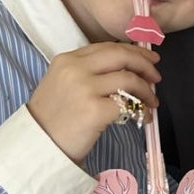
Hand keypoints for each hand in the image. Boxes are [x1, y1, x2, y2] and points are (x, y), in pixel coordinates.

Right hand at [27, 43, 160, 162]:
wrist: (37, 146)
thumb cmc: (53, 118)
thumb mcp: (63, 84)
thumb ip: (88, 72)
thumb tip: (128, 69)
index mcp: (67, 60)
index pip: (108, 47)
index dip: (133, 51)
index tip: (149, 59)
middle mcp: (75, 69)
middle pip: (122, 56)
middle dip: (145, 64)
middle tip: (156, 76)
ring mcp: (85, 89)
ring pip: (129, 80)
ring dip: (147, 91)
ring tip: (152, 102)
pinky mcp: (95, 111)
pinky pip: (128, 105)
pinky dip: (141, 111)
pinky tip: (143, 118)